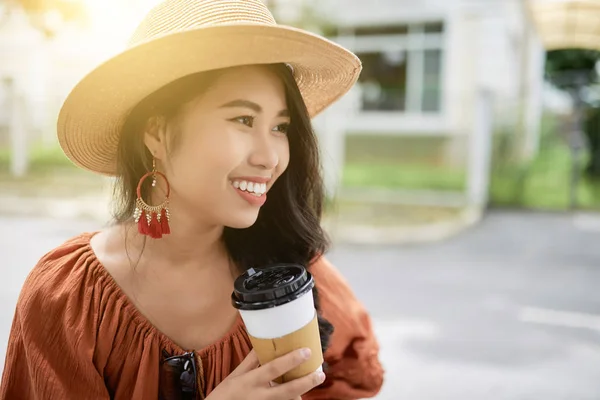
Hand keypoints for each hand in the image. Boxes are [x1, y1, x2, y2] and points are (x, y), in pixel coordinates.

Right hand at [206, 348, 325, 399]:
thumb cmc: (224, 395)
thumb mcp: (235, 375)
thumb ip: (250, 361)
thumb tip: (263, 343)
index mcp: (249, 381)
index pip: (273, 369)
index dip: (291, 360)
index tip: (306, 351)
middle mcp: (258, 396)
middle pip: (288, 390)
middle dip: (306, 382)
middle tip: (320, 374)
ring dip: (301, 394)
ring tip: (312, 382)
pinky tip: (298, 395)